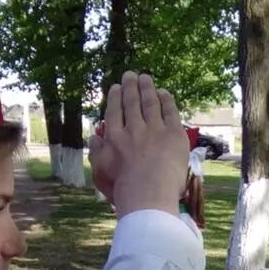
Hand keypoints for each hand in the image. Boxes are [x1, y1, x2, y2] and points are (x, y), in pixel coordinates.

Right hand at [88, 71, 188, 217]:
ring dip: (147, 88)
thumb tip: (94, 136)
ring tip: (146, 78)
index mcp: (115, 138)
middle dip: (131, 87)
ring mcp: (155, 130)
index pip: (114, 112)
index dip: (116, 98)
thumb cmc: (123, 189)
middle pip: (132, 103)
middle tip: (131, 75)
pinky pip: (170, 111)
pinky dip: (166, 100)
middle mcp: (134, 129)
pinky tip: (164, 92)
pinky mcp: (174, 134)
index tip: (116, 87)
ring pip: (150, 103)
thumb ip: (96, 151)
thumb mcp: (100, 171)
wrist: (148, 195)